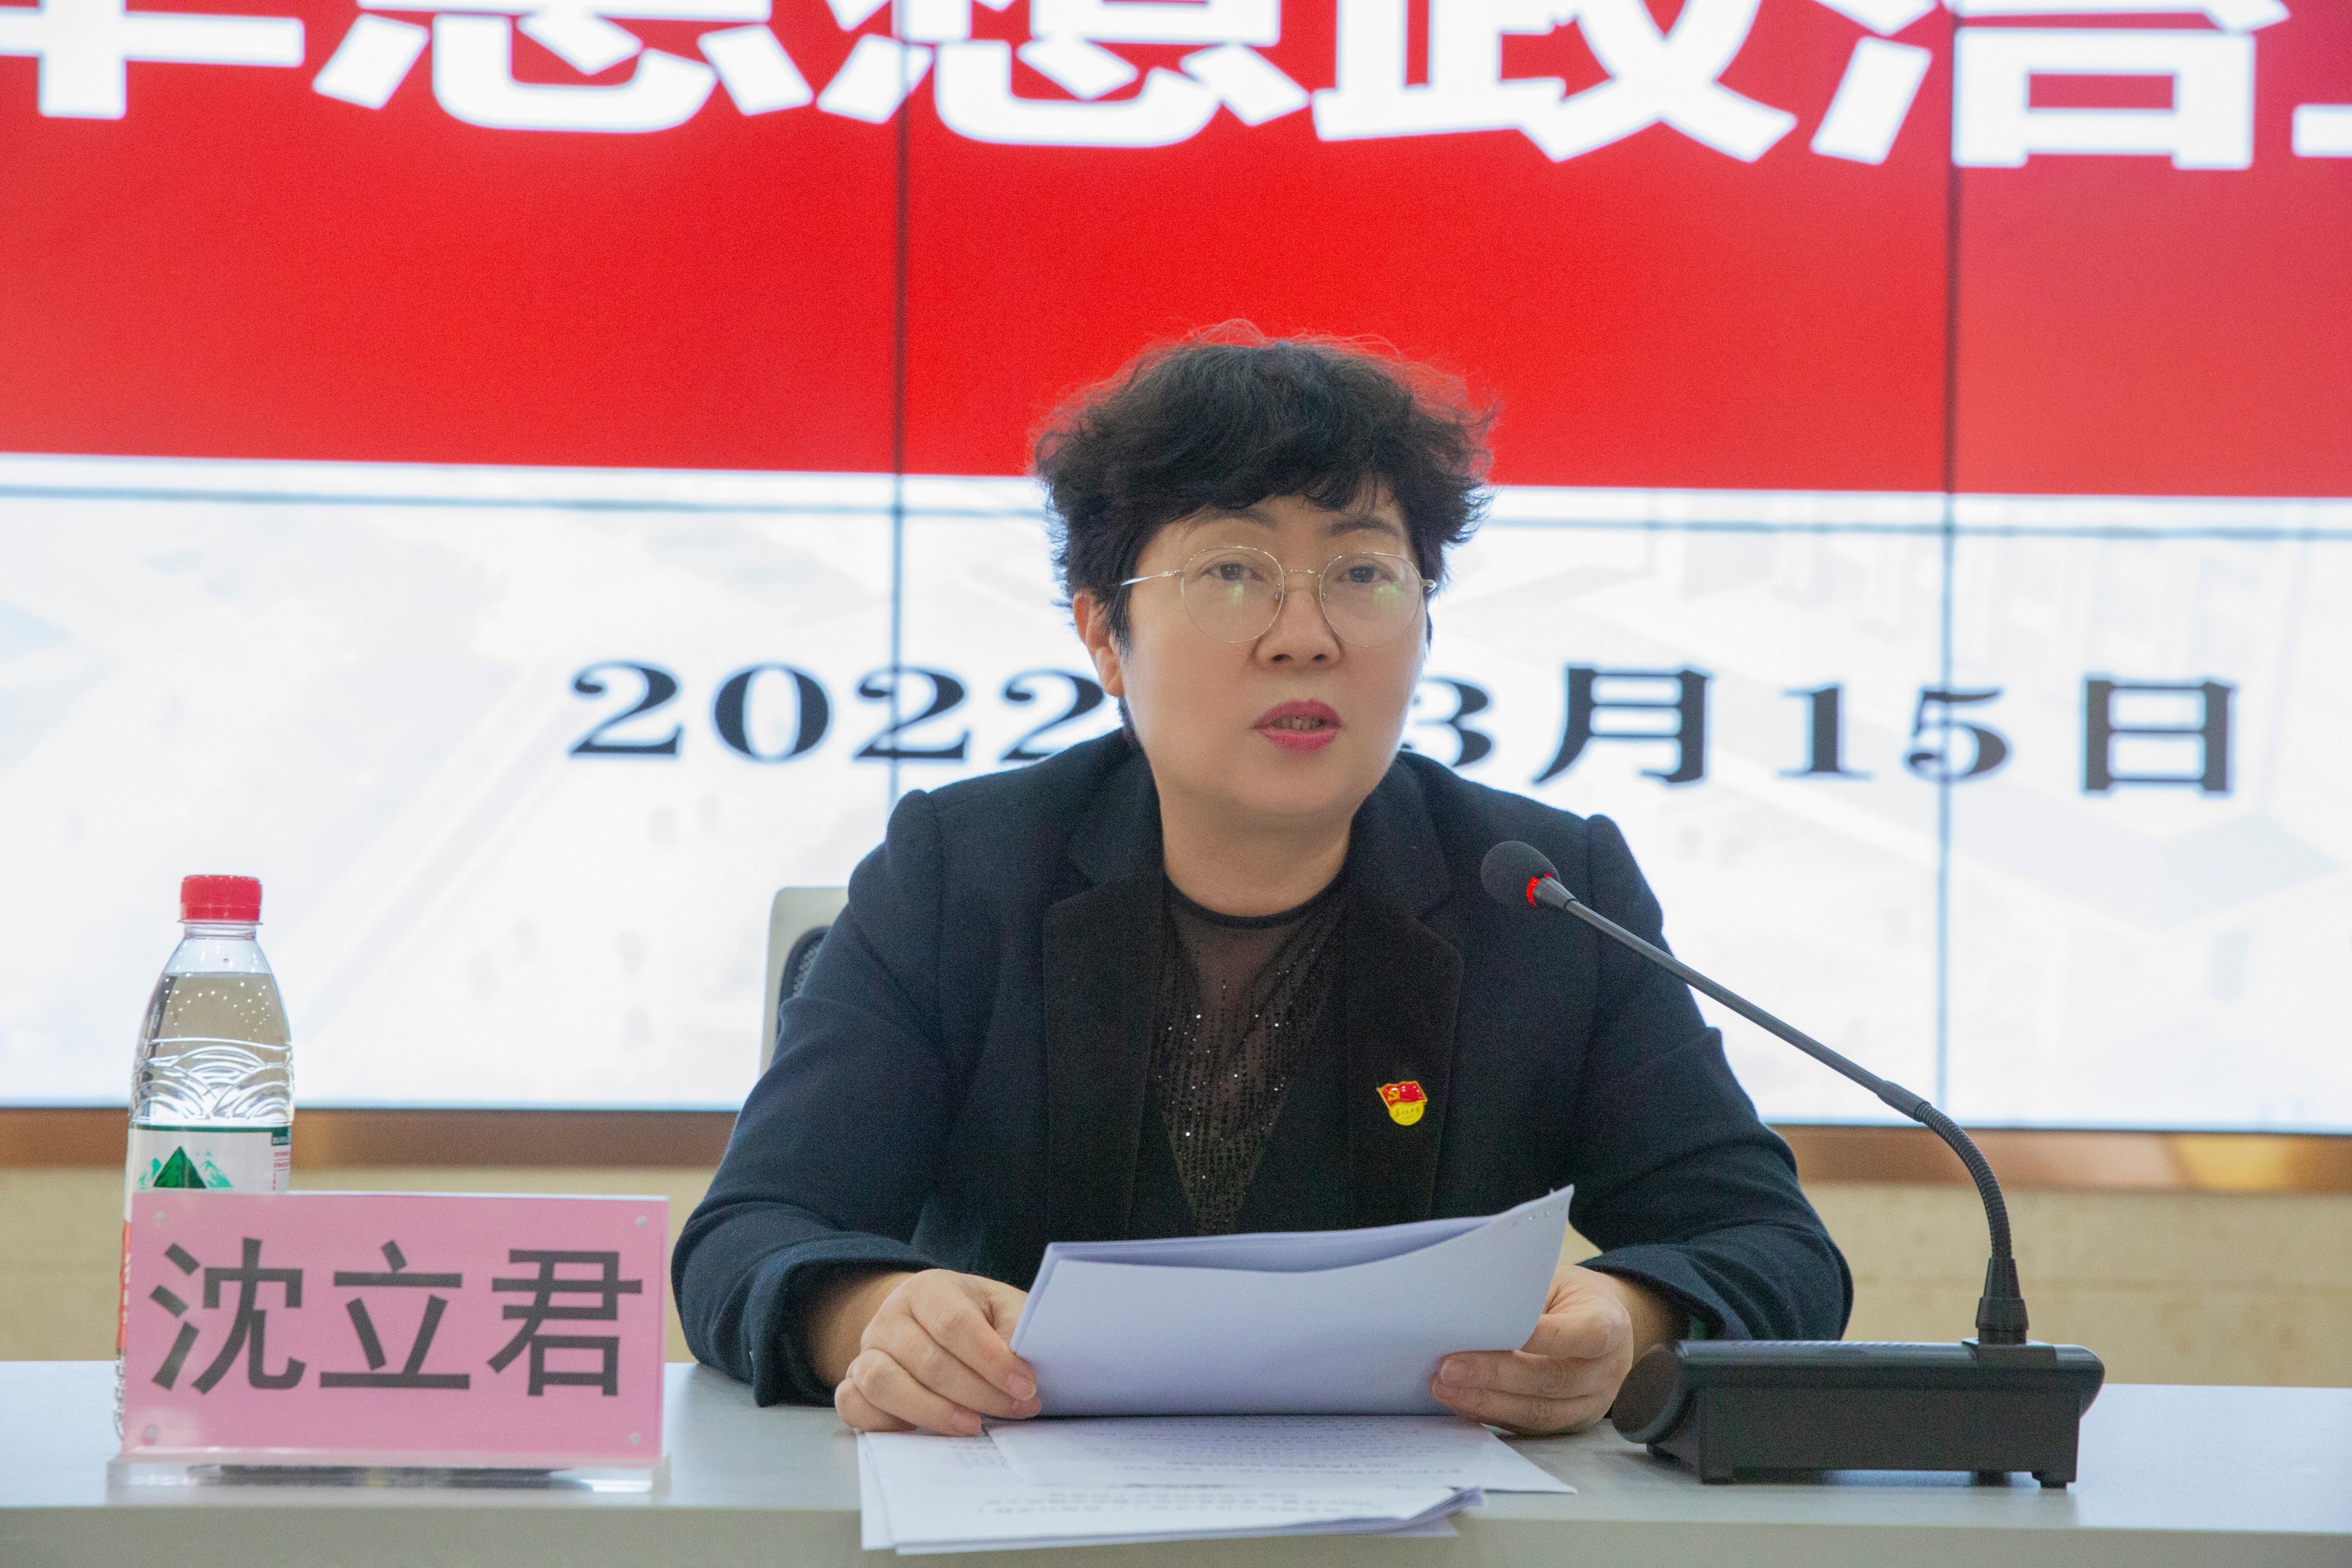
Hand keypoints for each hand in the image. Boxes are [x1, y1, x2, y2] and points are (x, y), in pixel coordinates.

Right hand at [819, 1269, 1040, 1435]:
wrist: (936, 1321)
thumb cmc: (979, 1318)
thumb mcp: (1005, 1310)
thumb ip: (1017, 1332)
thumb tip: (1024, 1369)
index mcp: (929, 1289)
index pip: (955, 1324)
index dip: (992, 1360)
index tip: (1026, 1386)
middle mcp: (889, 1316)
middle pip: (927, 1360)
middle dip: (977, 1392)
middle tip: (1015, 1409)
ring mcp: (866, 1350)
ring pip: (883, 1384)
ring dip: (932, 1412)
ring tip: (972, 1425)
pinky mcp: (853, 1382)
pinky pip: (852, 1405)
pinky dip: (882, 1423)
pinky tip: (921, 1432)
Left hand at [1429, 1266, 1678, 1434]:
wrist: (1602, 1325)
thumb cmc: (1572, 1297)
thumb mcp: (1556, 1281)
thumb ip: (1525, 1298)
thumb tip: (1470, 1311)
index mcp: (1610, 1326)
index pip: (1584, 1334)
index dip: (1541, 1336)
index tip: (1490, 1329)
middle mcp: (1606, 1371)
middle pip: (1551, 1379)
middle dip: (1495, 1375)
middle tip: (1448, 1368)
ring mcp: (1590, 1404)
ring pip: (1538, 1411)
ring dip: (1485, 1401)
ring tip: (1444, 1388)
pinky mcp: (1569, 1424)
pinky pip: (1528, 1425)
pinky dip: (1491, 1414)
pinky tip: (1461, 1401)